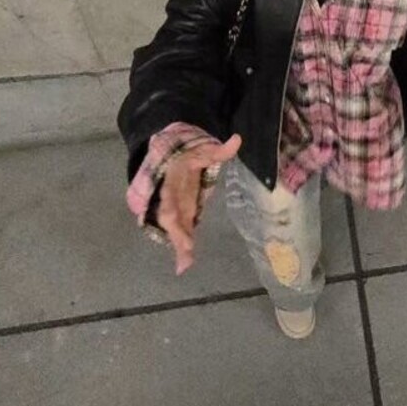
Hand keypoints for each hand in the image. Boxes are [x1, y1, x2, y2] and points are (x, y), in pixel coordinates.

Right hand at [157, 133, 241, 273]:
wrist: (170, 160)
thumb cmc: (189, 156)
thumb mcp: (203, 149)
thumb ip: (220, 149)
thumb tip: (238, 139)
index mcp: (172, 179)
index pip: (168, 193)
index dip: (169, 205)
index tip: (171, 216)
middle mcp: (169, 197)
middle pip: (168, 217)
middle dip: (175, 232)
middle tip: (185, 248)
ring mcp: (173, 208)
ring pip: (172, 229)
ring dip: (178, 245)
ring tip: (184, 264)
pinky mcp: (179, 217)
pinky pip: (178, 233)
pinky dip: (181, 249)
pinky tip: (184, 265)